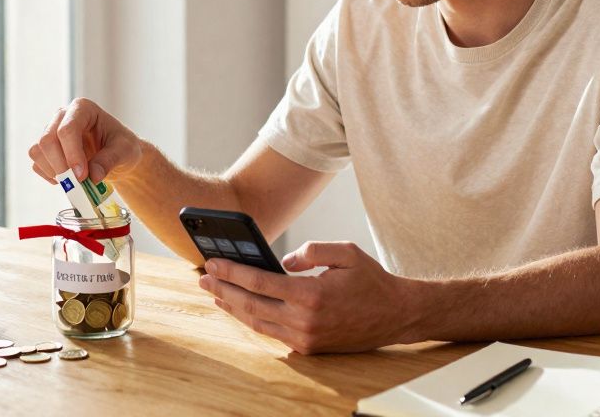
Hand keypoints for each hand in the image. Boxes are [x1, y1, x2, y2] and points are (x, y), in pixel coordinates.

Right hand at [27, 98, 142, 183]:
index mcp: (82, 109)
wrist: (117, 156)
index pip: (68, 129)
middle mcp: (62, 116)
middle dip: (61, 165)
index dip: (72, 154)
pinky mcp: (46, 149)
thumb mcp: (125, 151)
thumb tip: (93, 176)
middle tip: (78, 183)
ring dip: (54, 171)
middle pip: (48, 140)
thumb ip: (110, 160)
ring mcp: (51, 132)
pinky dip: (50, 176)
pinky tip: (68, 180)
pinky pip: (37, 164)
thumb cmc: (122, 146)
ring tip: (75, 181)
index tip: (82, 175)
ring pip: (38, 152)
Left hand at [198, 241, 419, 353]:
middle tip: (203, 277)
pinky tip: (241, 308)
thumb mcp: (345, 252)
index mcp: (311, 295)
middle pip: (251, 305)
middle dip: (223, 289)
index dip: (232, 272)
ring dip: (233, 307)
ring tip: (215, 292)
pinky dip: (253, 319)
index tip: (212, 263)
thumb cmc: (372, 281)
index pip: (260, 283)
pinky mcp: (308, 348)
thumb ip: (311, 251)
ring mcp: (305, 338)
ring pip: (258, 322)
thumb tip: (283, 262)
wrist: (396, 316)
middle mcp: (304, 321)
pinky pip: (272, 332)